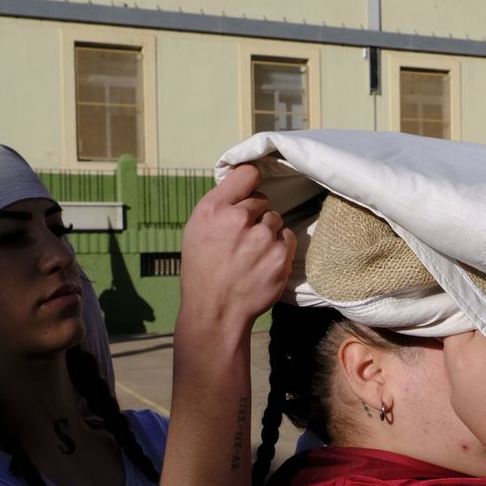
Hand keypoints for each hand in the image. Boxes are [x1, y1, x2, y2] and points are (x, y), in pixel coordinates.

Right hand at [179, 164, 296, 329]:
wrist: (215, 311)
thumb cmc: (203, 270)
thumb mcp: (196, 230)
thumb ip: (219, 205)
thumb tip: (242, 186)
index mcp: (214, 208)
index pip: (247, 174)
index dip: (250, 184)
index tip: (249, 193)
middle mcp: (238, 218)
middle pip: (262, 200)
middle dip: (255, 216)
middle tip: (242, 238)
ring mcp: (262, 237)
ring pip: (275, 220)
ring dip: (268, 233)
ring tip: (251, 253)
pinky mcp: (280, 256)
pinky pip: (288, 238)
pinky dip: (280, 248)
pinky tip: (263, 262)